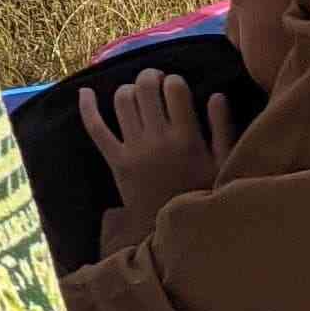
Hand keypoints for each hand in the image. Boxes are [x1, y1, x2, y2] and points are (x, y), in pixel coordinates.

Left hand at [80, 66, 238, 233]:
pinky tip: (85, 92)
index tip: (177, 87)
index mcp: (187, 139)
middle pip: (145, 88)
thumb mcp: (224, 166)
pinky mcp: (116, 161)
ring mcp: (134, 149)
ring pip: (122, 100)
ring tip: (139, 95)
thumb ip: (222, 130)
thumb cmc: (205, 196)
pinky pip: (96, 128)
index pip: (175, 88)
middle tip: (156, 82)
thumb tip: (217, 95)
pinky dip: (87, 108)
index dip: (175, 81)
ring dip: (129, 90)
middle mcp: (158, 139)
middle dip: (150, 77)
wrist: (176, 233)